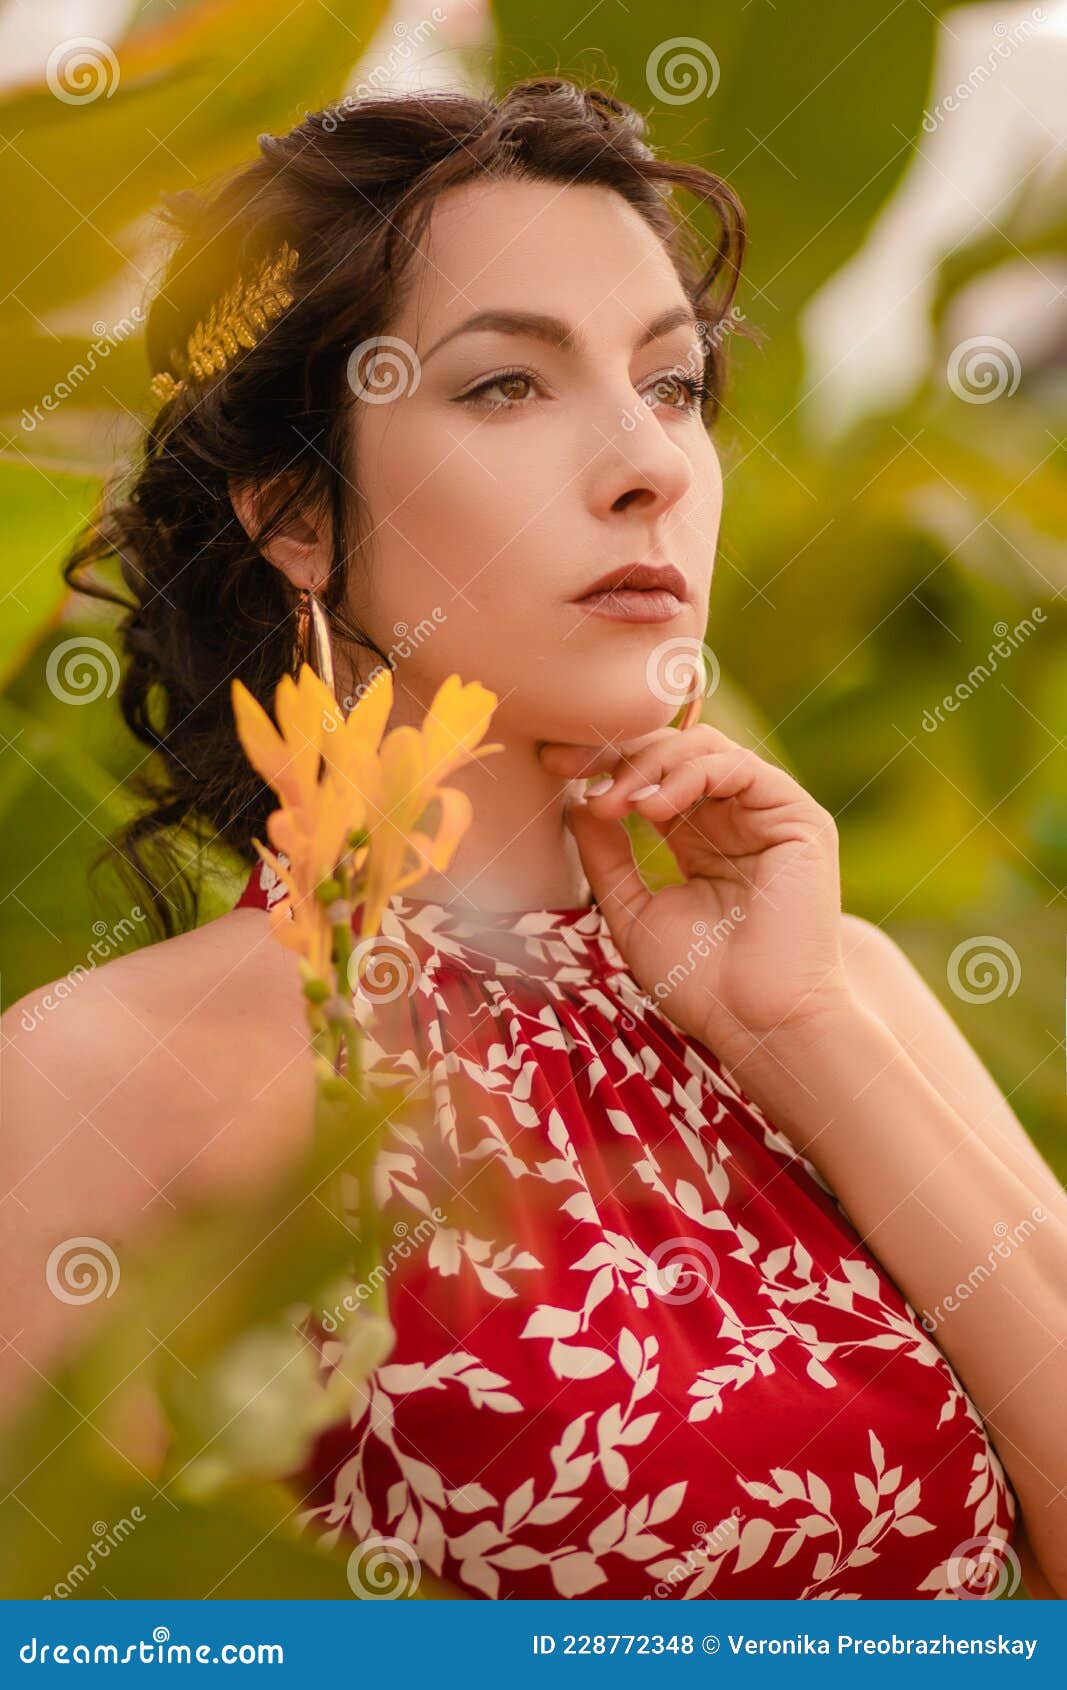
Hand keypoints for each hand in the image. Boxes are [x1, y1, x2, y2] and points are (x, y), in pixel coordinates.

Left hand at [539, 722, 857, 1071]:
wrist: (758, 1022)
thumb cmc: (700, 984)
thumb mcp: (632, 911)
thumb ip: (606, 857)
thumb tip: (576, 801)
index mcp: (699, 839)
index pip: (649, 777)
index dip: (600, 762)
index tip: (548, 763)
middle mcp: (734, 819)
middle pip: (672, 751)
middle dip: (614, 751)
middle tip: (564, 765)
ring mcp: (768, 815)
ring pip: (703, 748)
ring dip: (646, 765)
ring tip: (613, 803)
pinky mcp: (798, 818)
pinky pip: (737, 767)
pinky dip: (688, 774)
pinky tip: (651, 807)